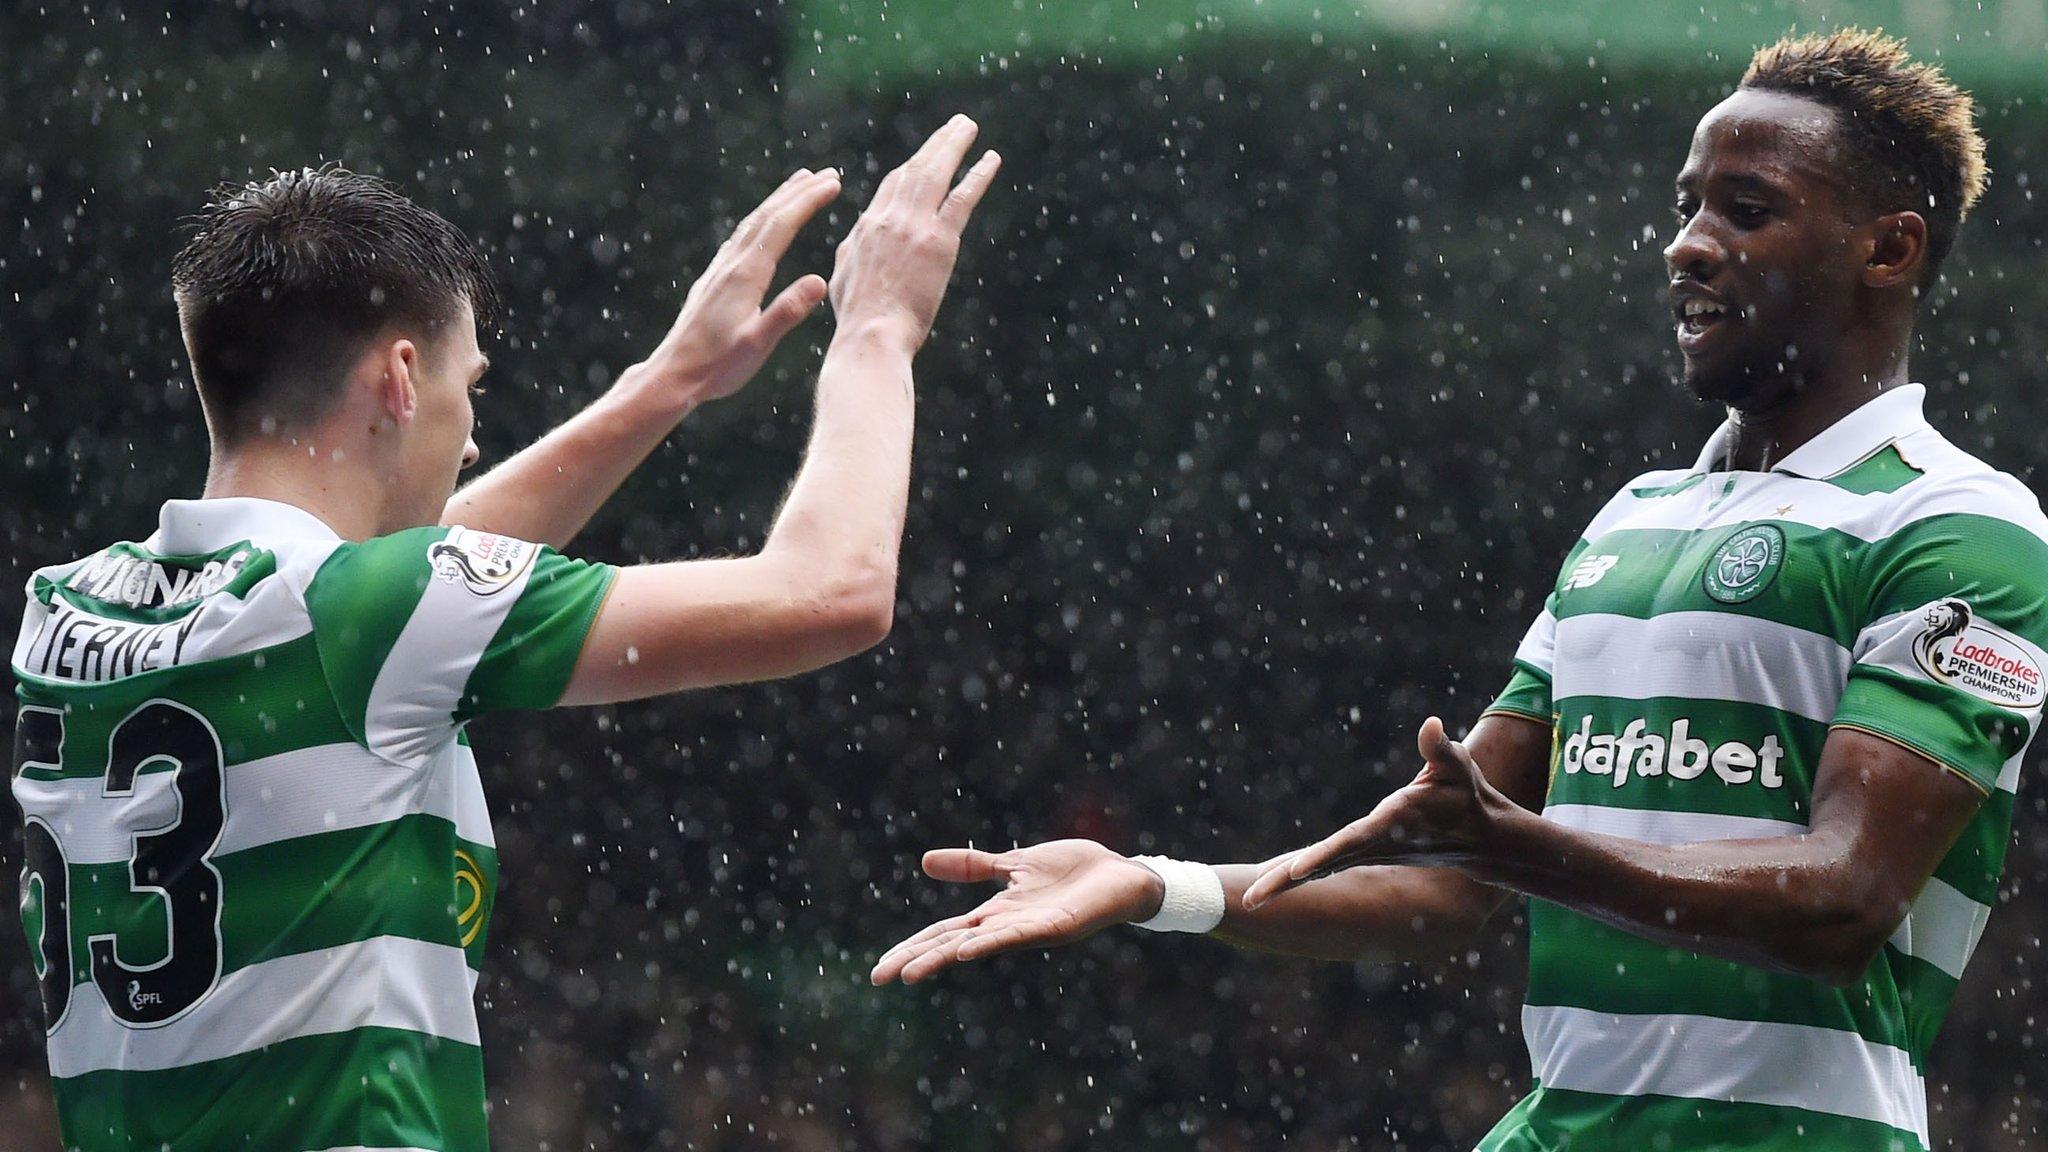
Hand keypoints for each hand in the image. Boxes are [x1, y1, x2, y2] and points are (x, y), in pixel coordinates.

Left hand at [634, 168, 841, 405]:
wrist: (674, 374)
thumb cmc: (717, 366)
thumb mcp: (758, 344)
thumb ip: (787, 312)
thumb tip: (821, 281)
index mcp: (746, 276)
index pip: (782, 227)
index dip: (808, 201)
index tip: (832, 182)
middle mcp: (731, 265)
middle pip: (767, 216)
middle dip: (798, 192)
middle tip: (825, 173)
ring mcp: (720, 270)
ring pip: (753, 224)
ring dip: (778, 201)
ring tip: (798, 185)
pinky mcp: (714, 280)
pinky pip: (742, 238)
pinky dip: (761, 221)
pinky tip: (763, 225)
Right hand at [830, 115, 1000, 348]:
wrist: (871, 335)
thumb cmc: (858, 317)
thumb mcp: (843, 276)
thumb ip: (852, 251)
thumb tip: (856, 238)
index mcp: (867, 227)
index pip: (891, 186)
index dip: (910, 168)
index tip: (924, 156)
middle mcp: (889, 218)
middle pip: (914, 169)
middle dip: (935, 144)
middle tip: (954, 126)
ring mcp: (914, 226)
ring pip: (936, 173)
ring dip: (954, 145)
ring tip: (967, 126)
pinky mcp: (939, 241)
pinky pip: (962, 198)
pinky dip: (978, 175)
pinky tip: (992, 159)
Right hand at [870, 839, 1162, 985]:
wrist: (1123, 875)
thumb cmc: (1074, 872)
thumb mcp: (1014, 863)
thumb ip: (974, 866)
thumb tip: (924, 861)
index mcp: (997, 913)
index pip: (945, 932)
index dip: (913, 946)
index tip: (880, 967)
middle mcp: (1008, 926)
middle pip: (952, 944)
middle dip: (916, 959)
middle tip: (879, 977)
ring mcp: (1030, 928)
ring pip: (978, 945)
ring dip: (944, 958)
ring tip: (910, 972)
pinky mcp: (1056, 925)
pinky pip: (1018, 935)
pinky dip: (990, 942)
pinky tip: (966, 950)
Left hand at [1242, 717, 1508, 908]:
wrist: (1481, 837)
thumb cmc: (1466, 794)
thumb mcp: (1457, 767)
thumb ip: (1441, 748)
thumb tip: (1431, 725)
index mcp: (1390, 825)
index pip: (1350, 843)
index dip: (1323, 857)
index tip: (1296, 871)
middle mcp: (1374, 844)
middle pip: (1322, 865)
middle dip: (1286, 882)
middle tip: (1249, 899)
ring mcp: (1368, 852)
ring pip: (1319, 869)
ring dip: (1284, 883)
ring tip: (1249, 898)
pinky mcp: (1366, 852)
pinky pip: (1326, 865)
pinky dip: (1299, 874)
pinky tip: (1275, 881)